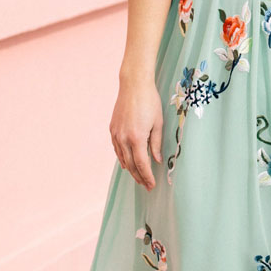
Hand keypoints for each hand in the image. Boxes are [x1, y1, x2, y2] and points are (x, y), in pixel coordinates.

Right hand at [110, 72, 162, 189]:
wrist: (133, 85)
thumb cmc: (149, 101)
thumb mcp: (158, 123)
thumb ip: (156, 143)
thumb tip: (156, 160)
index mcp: (137, 137)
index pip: (142, 164)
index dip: (147, 177)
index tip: (152, 185)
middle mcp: (124, 138)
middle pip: (131, 165)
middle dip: (139, 177)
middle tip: (146, 185)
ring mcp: (116, 134)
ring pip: (122, 158)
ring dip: (130, 170)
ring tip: (138, 177)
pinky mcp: (112, 129)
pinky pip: (116, 149)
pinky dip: (122, 158)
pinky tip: (126, 163)